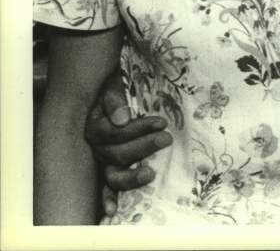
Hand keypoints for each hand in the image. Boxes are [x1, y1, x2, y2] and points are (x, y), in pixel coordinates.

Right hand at [83, 68, 172, 216]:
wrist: (114, 90)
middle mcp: (97, 145)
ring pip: (112, 174)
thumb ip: (116, 98)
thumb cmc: (118, 87)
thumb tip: (122, 119)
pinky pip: (106, 188)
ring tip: (151, 173)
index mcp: (96, 124)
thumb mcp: (116, 84)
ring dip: (131, 176)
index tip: (162, 122)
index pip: (115, 133)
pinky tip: (113, 211)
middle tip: (167, 138)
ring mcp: (103, 160)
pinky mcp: (110, 170)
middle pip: (116, 153)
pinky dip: (107, 199)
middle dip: (143, 146)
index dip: (138, 129)